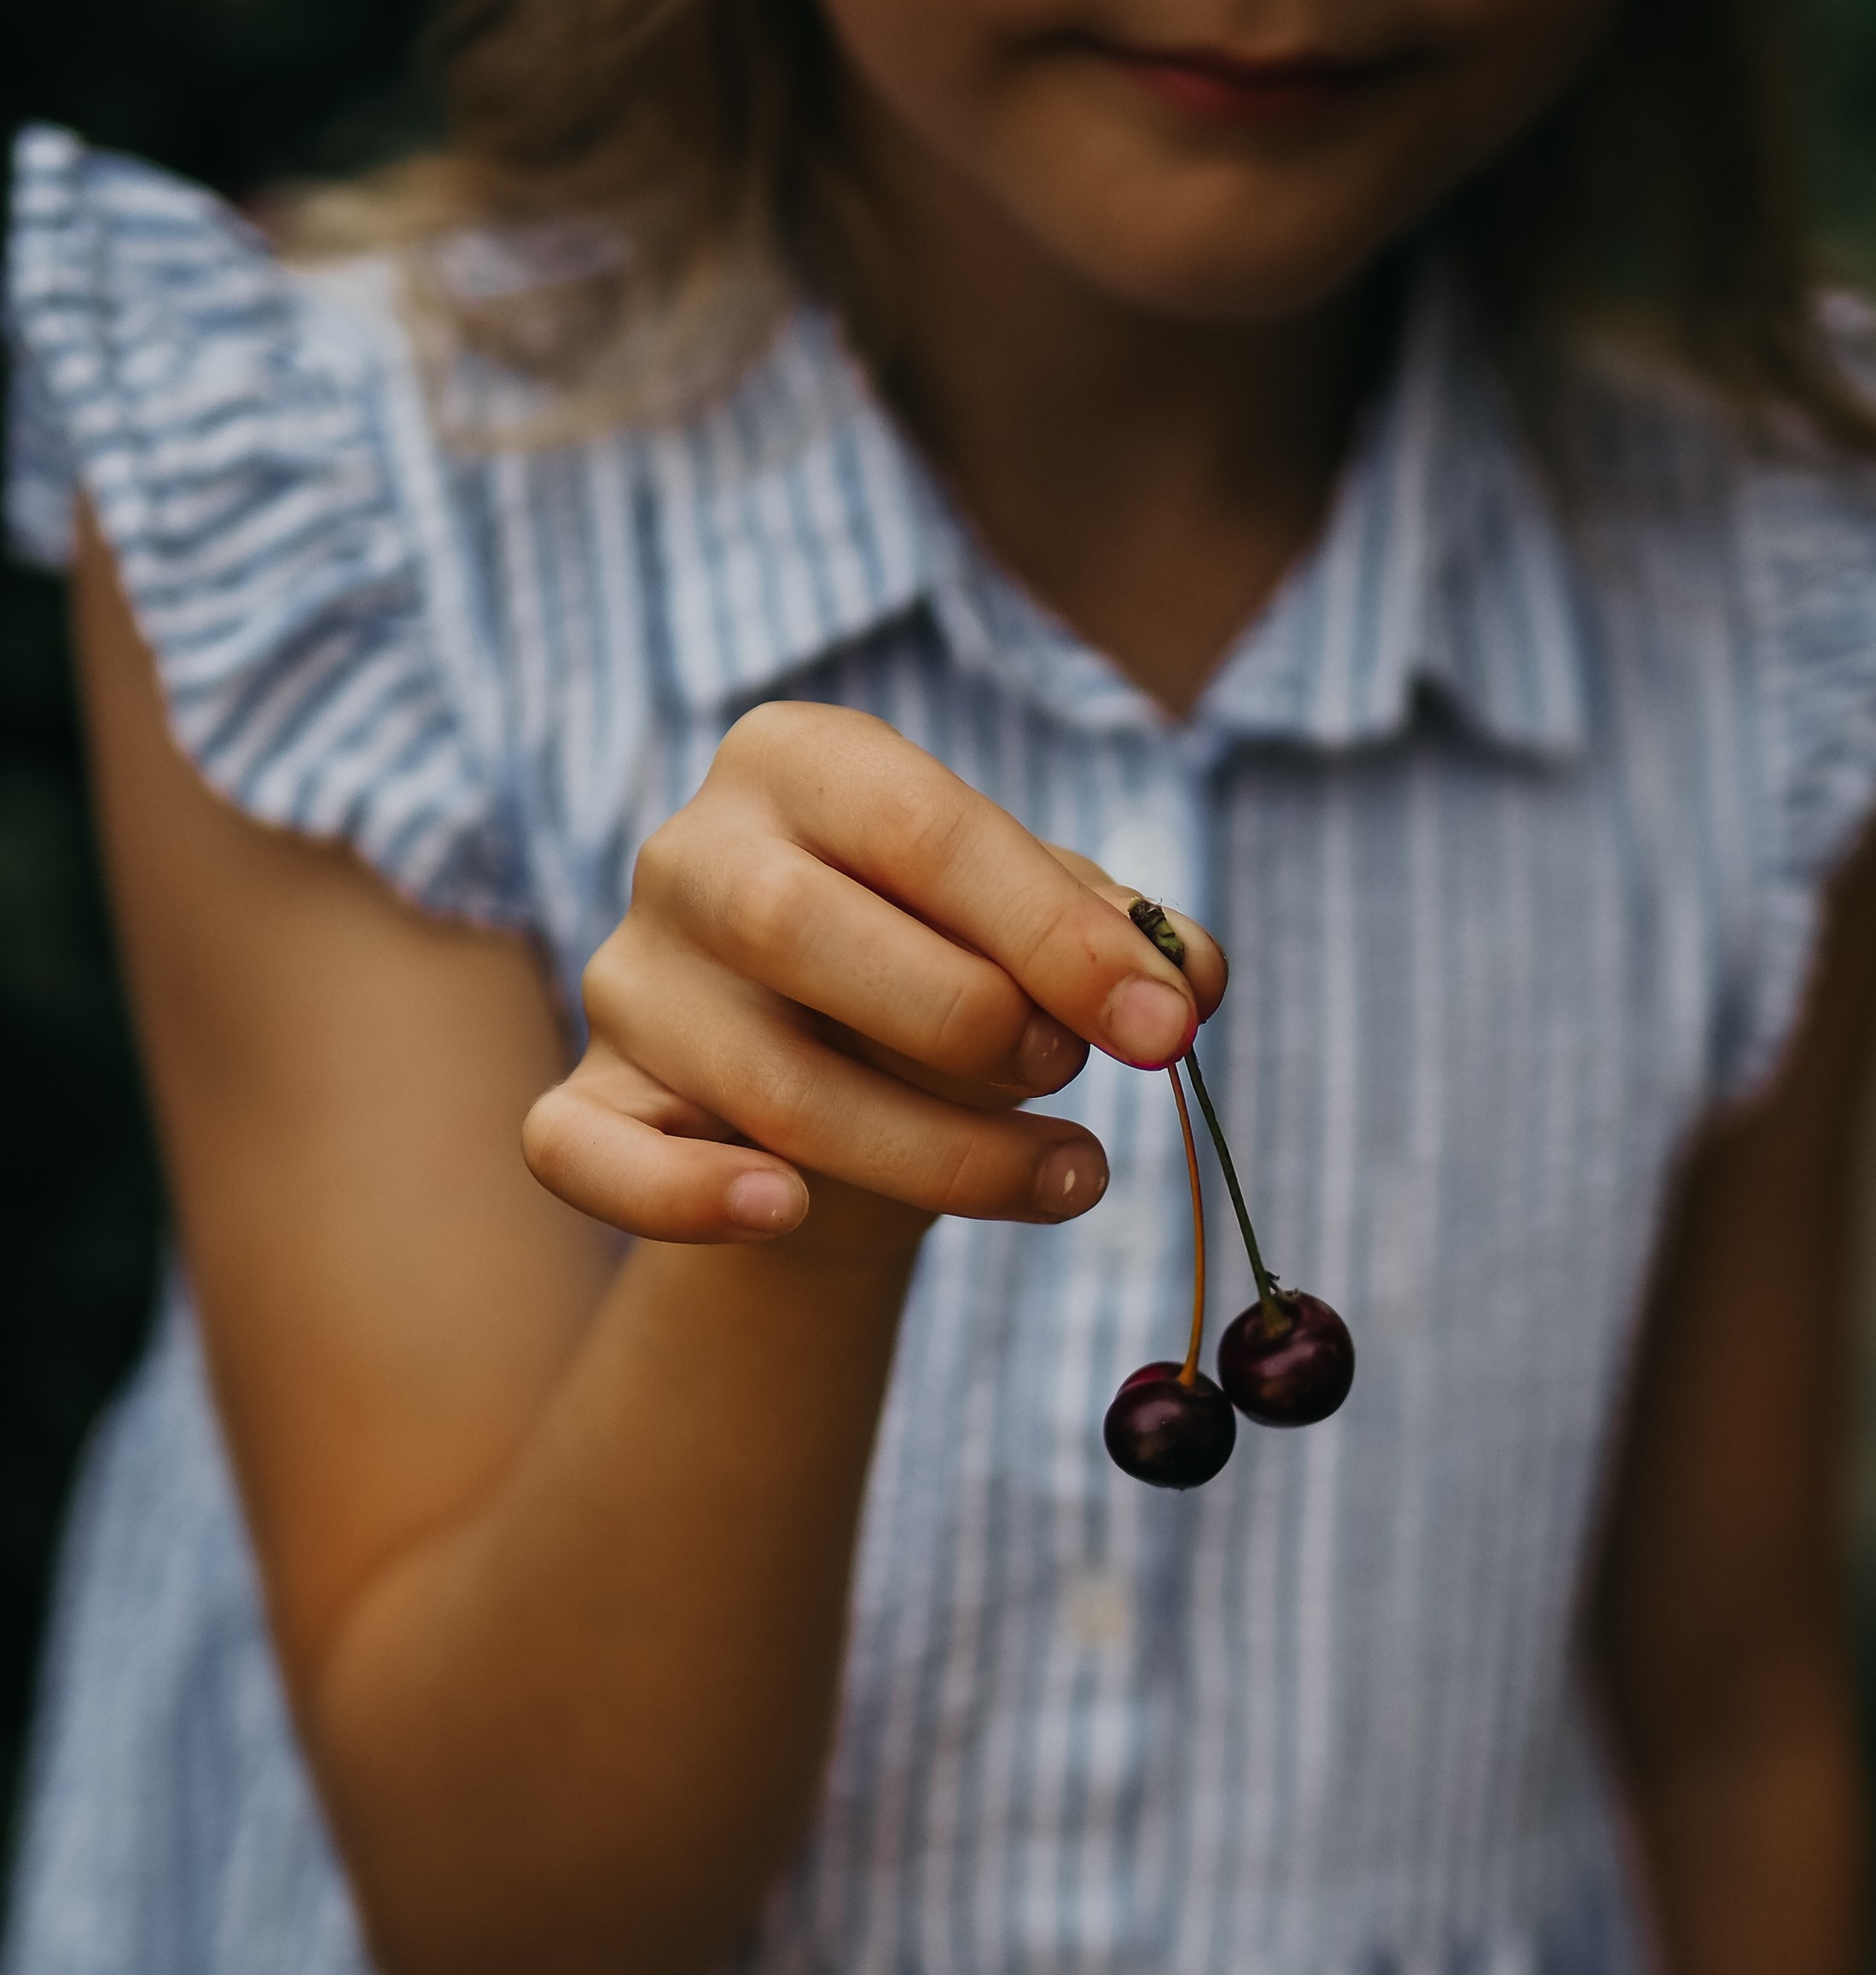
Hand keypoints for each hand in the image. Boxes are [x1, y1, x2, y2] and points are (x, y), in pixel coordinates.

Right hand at [524, 700, 1225, 1260]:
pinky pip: (588, 1155)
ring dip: (937, 1156)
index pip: (921, 829)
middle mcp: (689, 853)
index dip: (1053, 932)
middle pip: (801, 930)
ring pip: (759, 1083)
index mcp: (800, 762)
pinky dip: (681, 1198)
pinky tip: (785, 1212)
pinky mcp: (586, 1100)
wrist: (840, 1084)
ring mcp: (629, 981)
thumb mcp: (1042, 932)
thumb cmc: (950, 972)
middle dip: (968, 1021)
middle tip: (1071, 1073)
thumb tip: (1190, 979)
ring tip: (1068, 1174)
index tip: (1167, 1026)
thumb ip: (1119, 941)